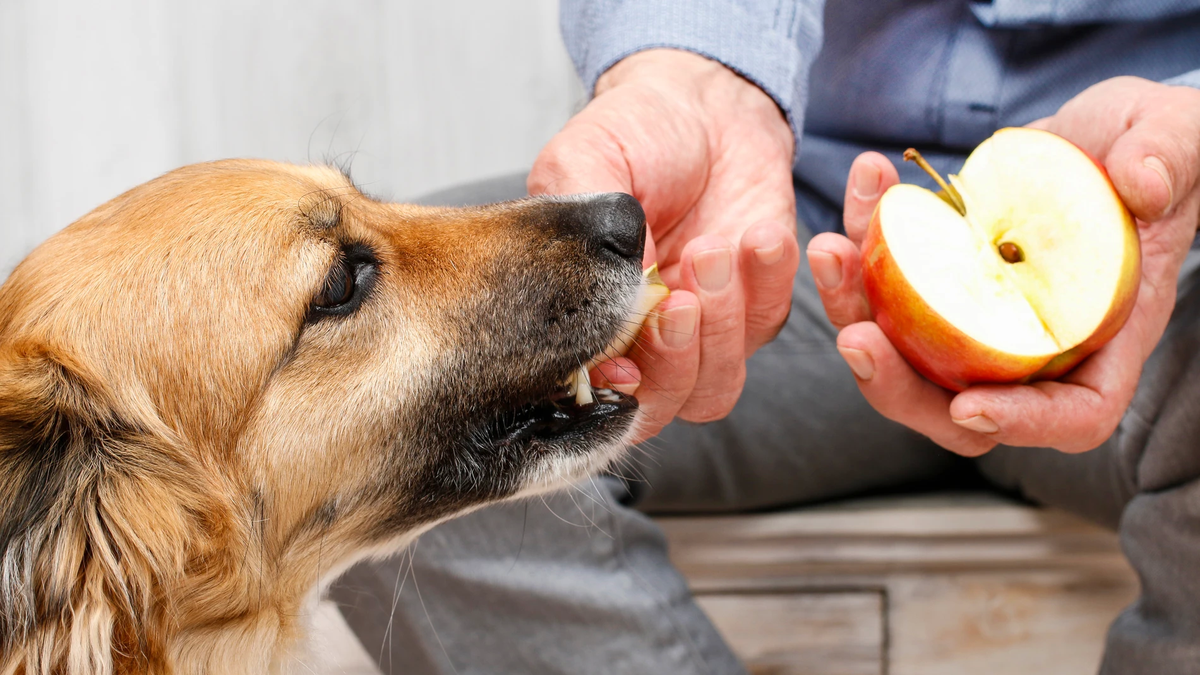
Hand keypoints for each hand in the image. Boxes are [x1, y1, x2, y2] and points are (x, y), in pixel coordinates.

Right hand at [529, 49, 799, 440]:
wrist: (704, 103)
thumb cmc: (633, 133)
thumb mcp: (581, 164)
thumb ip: (582, 236)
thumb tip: (609, 305)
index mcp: (585, 318)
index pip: (592, 392)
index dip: (610, 395)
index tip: (624, 365)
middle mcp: (642, 340)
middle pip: (660, 406)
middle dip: (674, 359)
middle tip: (681, 298)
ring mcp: (704, 332)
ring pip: (716, 386)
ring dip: (721, 326)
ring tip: (715, 247)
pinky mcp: (759, 306)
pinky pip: (768, 324)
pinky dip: (768, 284)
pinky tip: (760, 234)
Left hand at [807, 76, 1199, 455]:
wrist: (1100, 132)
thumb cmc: (1157, 146)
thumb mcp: (1179, 138)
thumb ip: (1169, 158)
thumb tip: (1144, 185)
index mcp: (1103, 334)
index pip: (1071, 414)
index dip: (1021, 424)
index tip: (969, 407)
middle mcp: (1030, 342)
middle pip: (957, 405)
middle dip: (897, 384)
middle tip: (855, 337)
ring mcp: (975, 315)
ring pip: (902, 350)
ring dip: (853, 306)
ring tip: (831, 251)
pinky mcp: (936, 279)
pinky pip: (885, 283)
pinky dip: (862, 242)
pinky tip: (864, 186)